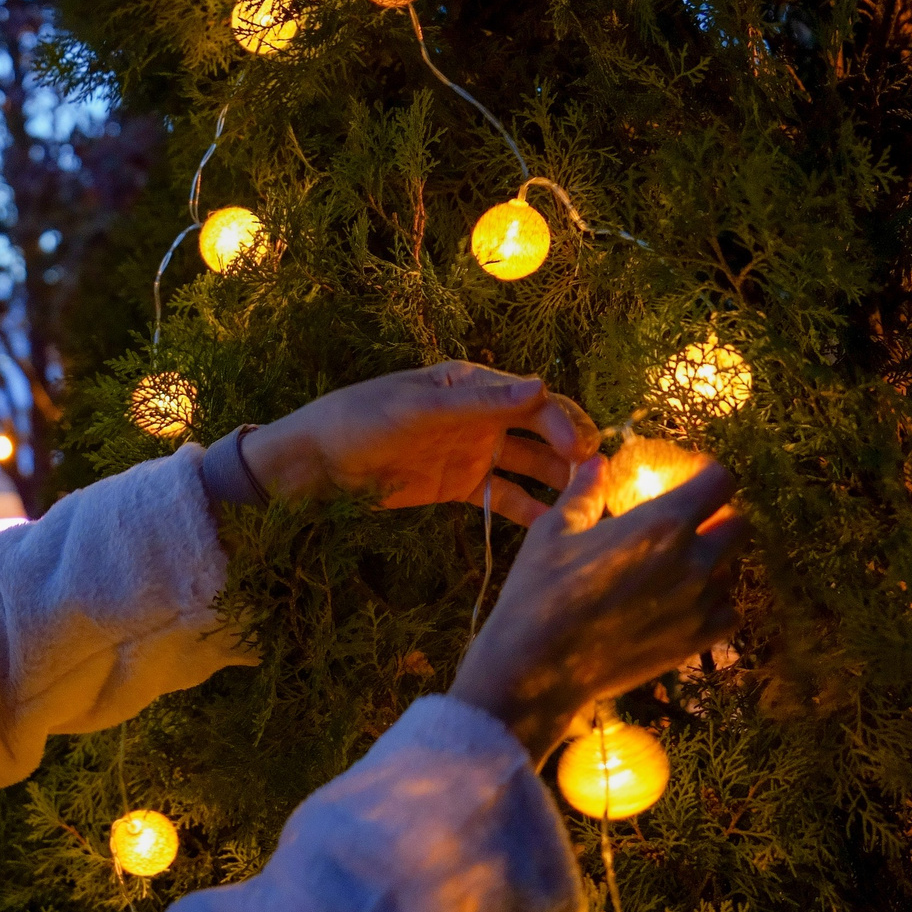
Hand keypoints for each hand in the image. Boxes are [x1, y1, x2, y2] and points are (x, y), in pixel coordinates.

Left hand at [241, 360, 600, 524]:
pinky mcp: (459, 486)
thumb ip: (479, 404)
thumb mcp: (418, 410)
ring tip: (587, 504)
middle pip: (540, 432)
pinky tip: (552, 526)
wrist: (316, 464)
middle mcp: (480, 415)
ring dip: (558, 481)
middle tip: (595, 478)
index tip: (582, 450)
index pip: (533, 400)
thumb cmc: (359, 421)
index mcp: (472, 385)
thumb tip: (540, 385)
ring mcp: (472, 451)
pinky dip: (527, 510)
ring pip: (529, 465)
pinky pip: (502, 498)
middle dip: (572, 451)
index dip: (563, 422)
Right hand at [450, 456, 748, 759]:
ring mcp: (700, 604)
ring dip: (714, 564)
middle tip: (688, 526)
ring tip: (677, 569)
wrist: (537, 667)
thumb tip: (595, 464)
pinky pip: (728, 613)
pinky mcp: (696, 641)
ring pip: (732, 571)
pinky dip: (714, 605)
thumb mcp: (552, 532)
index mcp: (662, 522)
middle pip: (739, 525)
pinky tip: (683, 605)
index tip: (693, 481)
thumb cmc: (539, 592)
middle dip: (719, 519)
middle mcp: (693, 560)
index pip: (721, 481)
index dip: (710, 476)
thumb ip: (582, 494)